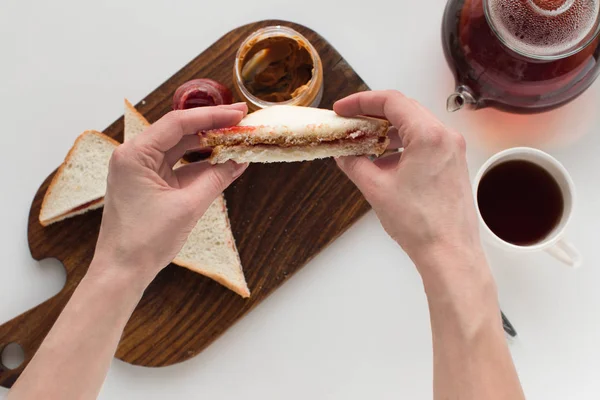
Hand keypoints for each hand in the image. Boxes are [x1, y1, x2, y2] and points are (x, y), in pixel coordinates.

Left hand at [91, 104, 248, 284]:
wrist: (122, 271)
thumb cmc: (144, 241)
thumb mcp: (188, 207)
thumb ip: (217, 179)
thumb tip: (240, 161)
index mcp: (135, 155)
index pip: (178, 123)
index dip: (212, 115)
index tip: (237, 112)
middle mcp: (135, 157)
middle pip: (179, 132)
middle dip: (212, 127)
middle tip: (241, 122)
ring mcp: (142, 171)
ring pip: (180, 149)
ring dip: (208, 146)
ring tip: (236, 140)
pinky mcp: (150, 185)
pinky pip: (178, 167)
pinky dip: (200, 166)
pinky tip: (223, 163)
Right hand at [334, 91, 483, 277]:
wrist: (449, 253)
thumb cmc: (421, 225)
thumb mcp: (376, 189)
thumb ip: (355, 164)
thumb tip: (344, 154)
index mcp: (428, 135)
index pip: (391, 101)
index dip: (361, 101)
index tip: (343, 109)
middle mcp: (445, 137)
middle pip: (404, 110)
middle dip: (373, 114)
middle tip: (350, 123)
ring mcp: (452, 150)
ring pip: (415, 126)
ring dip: (387, 131)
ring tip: (363, 144)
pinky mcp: (453, 164)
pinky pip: (424, 143)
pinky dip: (402, 146)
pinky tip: (384, 162)